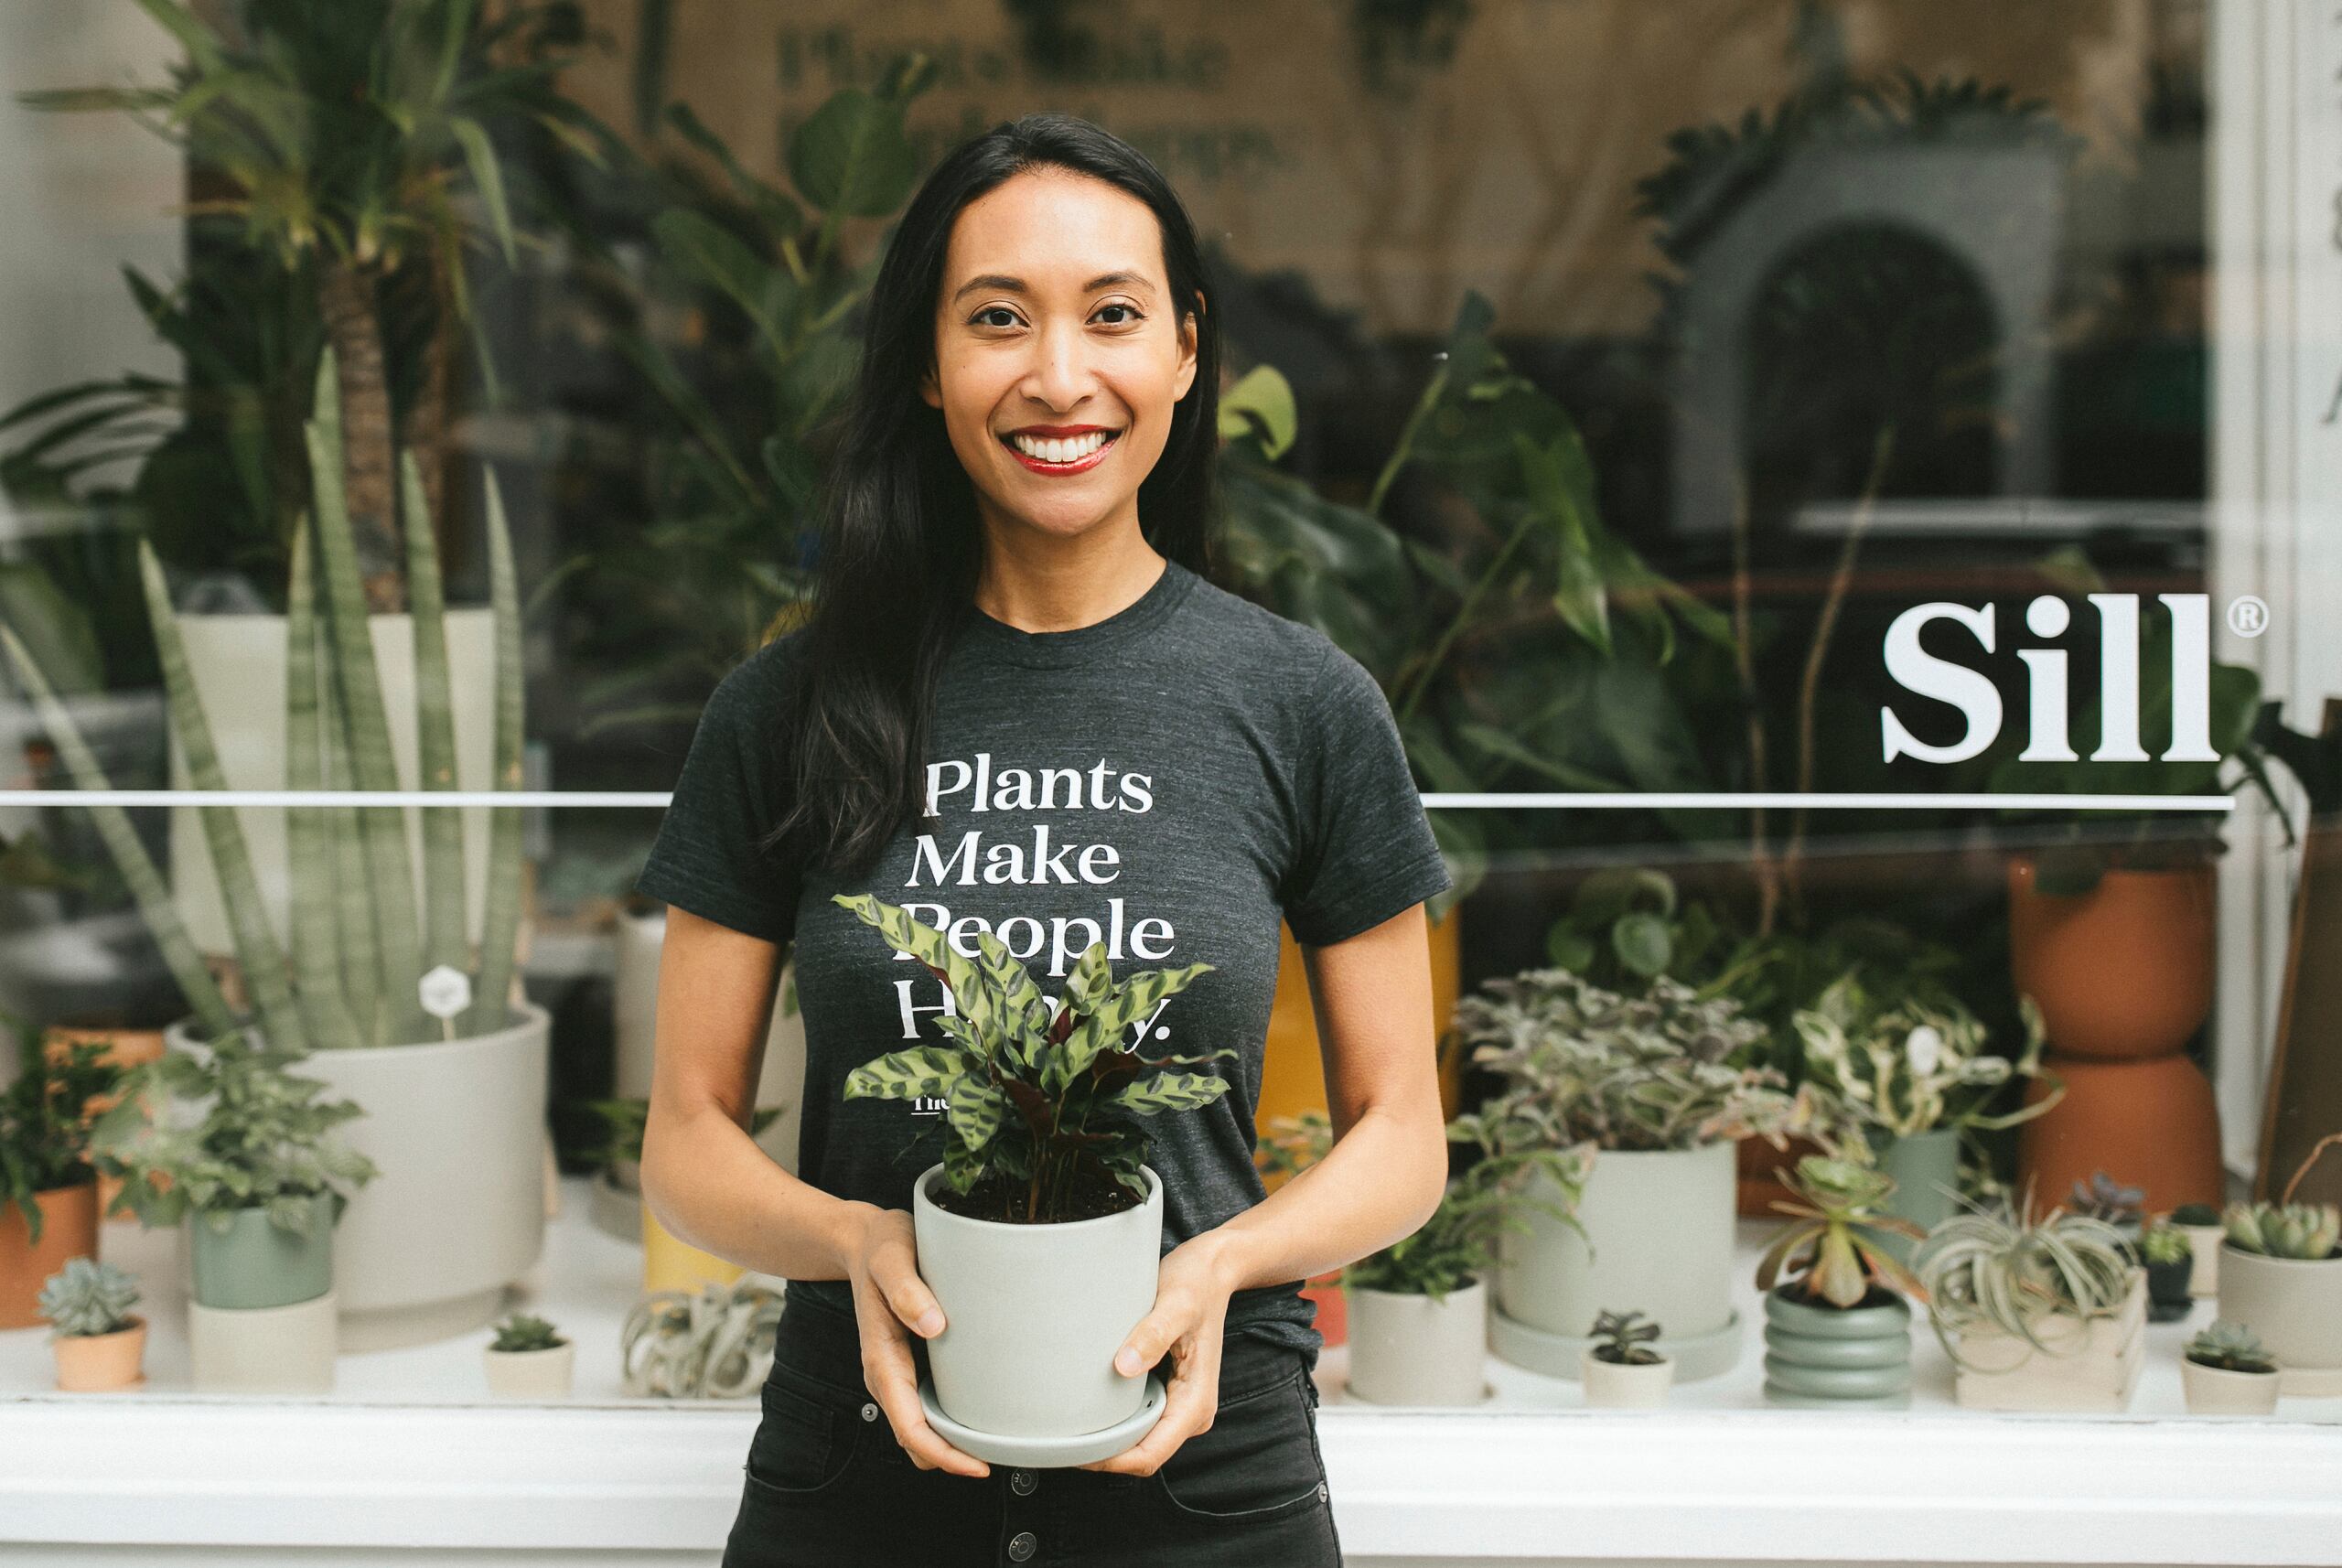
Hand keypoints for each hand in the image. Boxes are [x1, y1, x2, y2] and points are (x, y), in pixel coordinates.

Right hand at [841, 1202, 989, 1477]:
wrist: (863, 1240)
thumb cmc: (880, 1247)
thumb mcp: (891, 1257)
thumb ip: (906, 1288)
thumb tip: (933, 1325)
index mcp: (881, 1358)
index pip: (908, 1426)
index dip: (942, 1453)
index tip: (978, 1465)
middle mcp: (886, 1374)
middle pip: (916, 1439)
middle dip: (952, 1458)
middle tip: (1002, 1457)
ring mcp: (896, 1372)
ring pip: (921, 1428)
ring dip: (951, 1443)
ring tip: (997, 1443)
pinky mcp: (908, 1364)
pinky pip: (926, 1406)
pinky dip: (949, 1421)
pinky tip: (980, 1412)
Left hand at [1078, 1234, 1237, 1475]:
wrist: (1213, 1269)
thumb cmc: (1196, 1283)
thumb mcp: (1175, 1303)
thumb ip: (1153, 1335)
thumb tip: (1123, 1367)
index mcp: (1196, 1401)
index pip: (1151, 1454)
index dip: (1111, 1461)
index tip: (1074, 1451)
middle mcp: (1192, 1411)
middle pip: (1143, 1455)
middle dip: (1103, 1455)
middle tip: (1059, 1440)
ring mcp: (1181, 1404)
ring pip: (1140, 1442)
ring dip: (1108, 1441)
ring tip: (1069, 1426)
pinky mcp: (1170, 1392)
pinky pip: (1140, 1421)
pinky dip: (1115, 1422)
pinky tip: (1089, 1407)